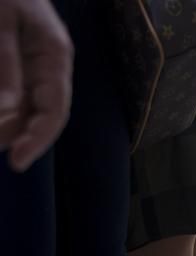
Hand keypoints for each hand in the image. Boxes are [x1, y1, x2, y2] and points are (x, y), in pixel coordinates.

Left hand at [0, 0, 72, 171]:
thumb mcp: (1, 18)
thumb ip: (5, 62)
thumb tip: (7, 111)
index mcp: (53, 56)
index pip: (55, 111)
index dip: (38, 140)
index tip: (16, 162)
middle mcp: (45, 66)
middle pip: (36, 115)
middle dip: (11, 134)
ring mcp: (26, 64)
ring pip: (18, 107)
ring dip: (3, 123)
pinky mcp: (9, 62)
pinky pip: (8, 94)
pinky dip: (2, 106)